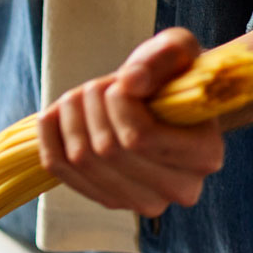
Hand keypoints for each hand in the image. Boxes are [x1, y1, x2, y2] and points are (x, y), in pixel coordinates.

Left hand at [36, 27, 224, 216]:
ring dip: (68, 120)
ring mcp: (140, 200)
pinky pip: (60, 170)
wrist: (160, 106)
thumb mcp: (176, 51)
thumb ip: (162, 57)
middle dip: (90, 107)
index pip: (139, 137)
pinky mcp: (107, 199)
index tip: (119, 81)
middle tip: (94, 86)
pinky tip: (53, 116)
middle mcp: (178, 188)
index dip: (117, 103)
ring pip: (81, 160)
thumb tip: (130, 80)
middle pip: (107, 150)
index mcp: (204, 155)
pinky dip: (49, 137)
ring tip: (77, 98)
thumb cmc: (172, 77)